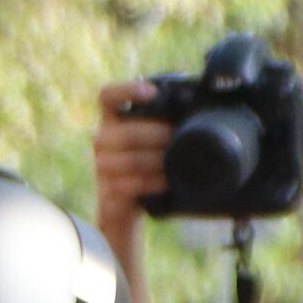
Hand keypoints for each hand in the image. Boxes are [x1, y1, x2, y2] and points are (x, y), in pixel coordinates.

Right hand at [92, 79, 171, 271]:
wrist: (130, 212)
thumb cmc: (150, 170)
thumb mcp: (157, 143)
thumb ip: (168, 122)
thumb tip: (200, 102)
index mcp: (114, 123)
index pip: (107, 97)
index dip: (126, 91)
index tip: (151, 93)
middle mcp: (103, 143)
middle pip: (121, 133)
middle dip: (152, 135)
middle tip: (174, 137)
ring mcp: (102, 170)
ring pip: (122, 161)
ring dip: (152, 161)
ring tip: (172, 161)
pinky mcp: (107, 195)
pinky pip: (125, 187)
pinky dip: (149, 183)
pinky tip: (166, 182)